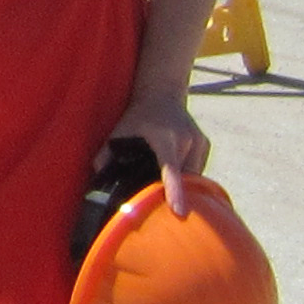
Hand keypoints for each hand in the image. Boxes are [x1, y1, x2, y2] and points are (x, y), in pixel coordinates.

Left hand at [102, 92, 211, 215]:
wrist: (162, 93)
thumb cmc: (137, 116)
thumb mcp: (118, 131)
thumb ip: (106, 153)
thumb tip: (97, 176)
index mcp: (165, 139)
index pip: (171, 170)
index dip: (174, 191)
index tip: (179, 211)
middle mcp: (186, 139)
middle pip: (183, 179)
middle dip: (174, 191)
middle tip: (159, 199)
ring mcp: (198, 141)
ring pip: (193, 176)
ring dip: (182, 184)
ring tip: (166, 180)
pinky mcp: (205, 143)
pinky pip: (197, 168)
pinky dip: (187, 175)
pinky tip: (175, 170)